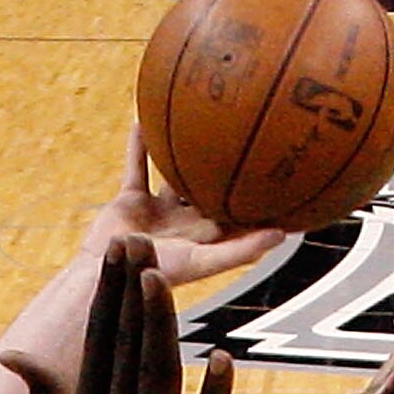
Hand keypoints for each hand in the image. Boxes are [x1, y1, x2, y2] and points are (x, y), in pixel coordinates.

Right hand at [1, 238, 231, 393]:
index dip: (109, 294)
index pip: (99, 342)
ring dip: (159, 329)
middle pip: (127, 348)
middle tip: (140, 242)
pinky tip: (222, 359)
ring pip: (157, 378)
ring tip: (161, 282)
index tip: (118, 250)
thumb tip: (12, 355)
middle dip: (131, 294)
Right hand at [81, 122, 285, 289]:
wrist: (110, 274)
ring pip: (173, 177)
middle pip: (210, 191)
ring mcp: (156, 211)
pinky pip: (136, 167)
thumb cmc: (157, 273)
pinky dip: (137, 147)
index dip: (258, 201)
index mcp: (204, 237)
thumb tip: (283, 235)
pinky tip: (142, 119)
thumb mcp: (204, 261)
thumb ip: (241, 250)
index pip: (237, 216)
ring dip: (182, 155)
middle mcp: (183, 222)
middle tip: (249, 135)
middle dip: (226, 171)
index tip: (283, 178)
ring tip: (194, 122)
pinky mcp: (130, 200)